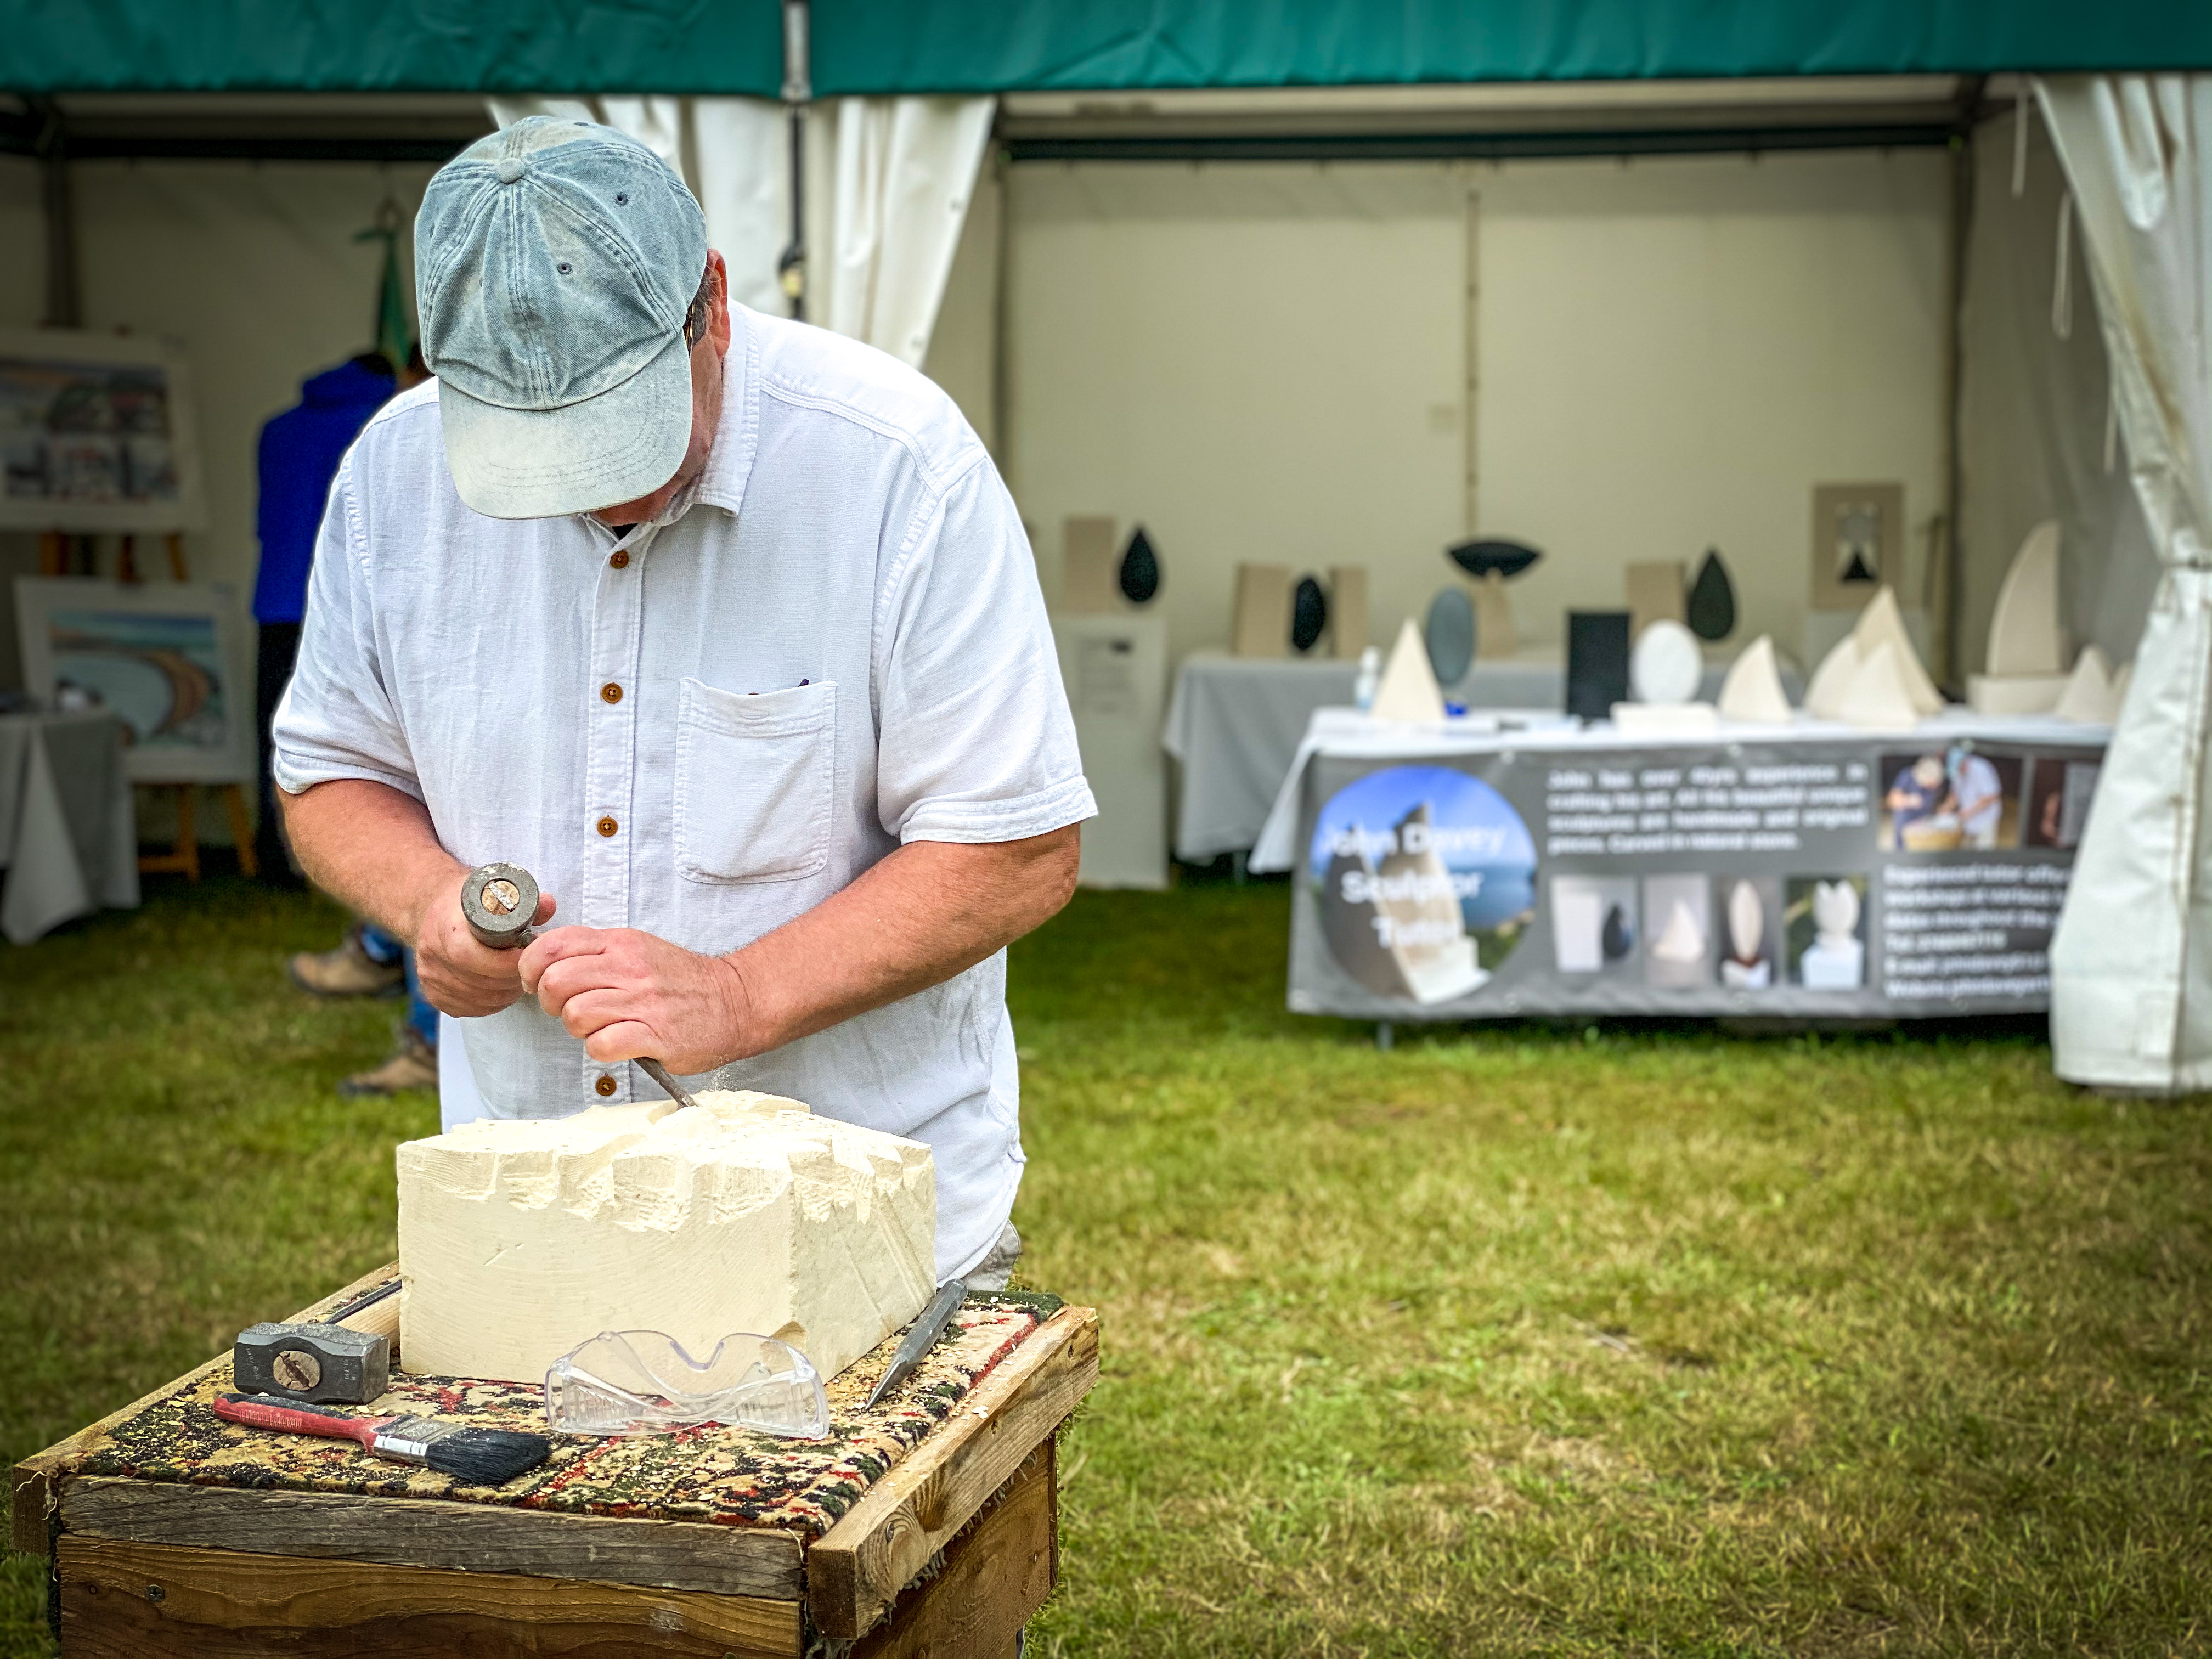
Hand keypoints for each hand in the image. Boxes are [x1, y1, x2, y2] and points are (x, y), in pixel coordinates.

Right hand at [410, 869, 557, 1017]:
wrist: (434, 911)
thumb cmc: (469, 901)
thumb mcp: (493, 891)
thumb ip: (524, 901)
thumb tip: (549, 905)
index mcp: (444, 927)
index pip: (469, 956)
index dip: (503, 962)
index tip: (527, 956)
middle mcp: (432, 955)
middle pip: (478, 982)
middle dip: (511, 978)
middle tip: (531, 968)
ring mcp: (431, 979)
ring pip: (478, 1000)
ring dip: (506, 993)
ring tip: (520, 976)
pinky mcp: (434, 996)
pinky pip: (470, 1009)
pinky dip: (493, 1003)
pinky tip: (502, 987)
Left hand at [519, 927, 754, 1072]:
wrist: (736, 1002)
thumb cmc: (681, 982)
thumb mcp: (639, 950)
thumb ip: (595, 954)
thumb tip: (545, 964)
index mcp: (621, 944)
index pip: (553, 945)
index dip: (531, 967)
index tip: (536, 983)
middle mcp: (630, 968)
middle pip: (556, 982)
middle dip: (550, 1003)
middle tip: (569, 1010)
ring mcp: (644, 1002)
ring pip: (575, 1015)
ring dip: (578, 1029)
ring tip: (600, 1028)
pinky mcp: (657, 1036)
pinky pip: (603, 1044)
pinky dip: (601, 1049)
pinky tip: (618, 1043)